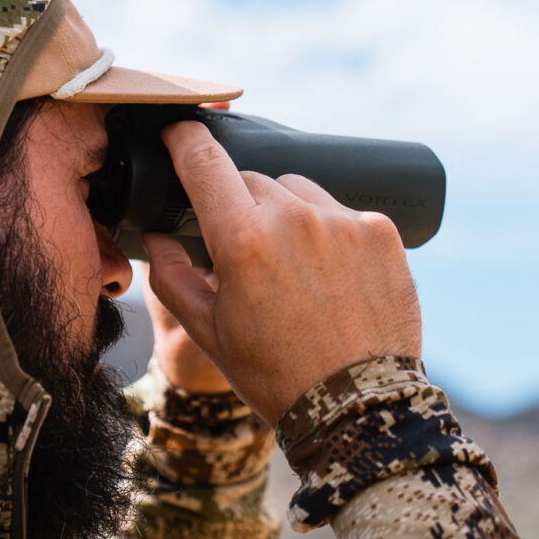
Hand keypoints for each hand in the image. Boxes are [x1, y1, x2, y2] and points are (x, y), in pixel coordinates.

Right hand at [142, 121, 421, 425]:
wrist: (357, 406)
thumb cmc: (275, 374)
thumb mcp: (208, 331)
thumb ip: (171, 276)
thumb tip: (156, 234)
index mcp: (242, 240)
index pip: (204, 161)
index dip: (185, 139)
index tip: (179, 132)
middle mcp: (294, 218)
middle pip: (252, 180)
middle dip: (241, 206)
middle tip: (248, 254)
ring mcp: (344, 221)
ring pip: (300, 191)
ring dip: (289, 214)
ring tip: (295, 269)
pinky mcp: (382, 231)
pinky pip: (343, 212)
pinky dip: (332, 233)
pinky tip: (334, 276)